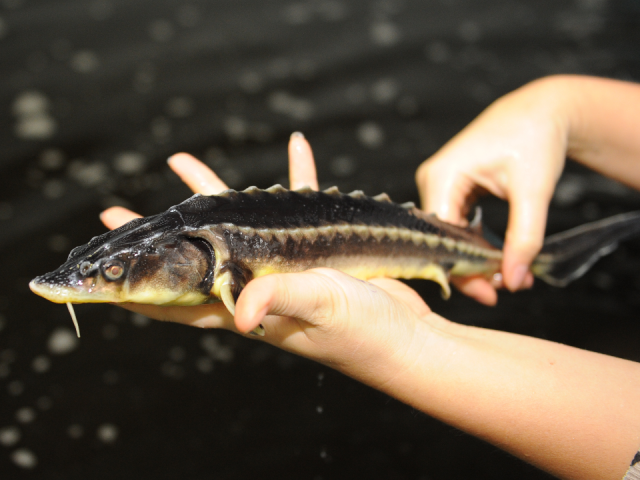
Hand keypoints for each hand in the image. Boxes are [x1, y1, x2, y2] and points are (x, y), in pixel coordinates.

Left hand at [100, 134, 431, 372]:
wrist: (406, 337)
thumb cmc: (362, 331)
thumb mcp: (319, 308)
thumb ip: (277, 299)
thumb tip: (236, 312)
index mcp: (245, 306)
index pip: (175, 299)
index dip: (135, 287)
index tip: (104, 265)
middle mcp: (255, 285)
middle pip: (190, 255)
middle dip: (155, 232)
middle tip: (116, 209)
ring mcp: (283, 265)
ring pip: (236, 222)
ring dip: (210, 194)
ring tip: (182, 161)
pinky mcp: (316, 249)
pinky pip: (299, 204)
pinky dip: (295, 176)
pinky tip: (298, 145)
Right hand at [416, 77, 569, 303]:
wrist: (542, 110)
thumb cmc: (535, 137)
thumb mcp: (533, 192)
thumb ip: (524, 239)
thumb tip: (513, 280)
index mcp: (442, 176)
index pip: (442, 238)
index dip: (464, 270)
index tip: (491, 294)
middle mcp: (432, 180)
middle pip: (442, 240)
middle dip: (473, 268)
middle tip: (505, 288)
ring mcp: (438, 184)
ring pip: (449, 236)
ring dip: (476, 258)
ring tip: (506, 275)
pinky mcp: (450, 188)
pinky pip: (456, 226)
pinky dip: (476, 243)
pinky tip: (497, 256)